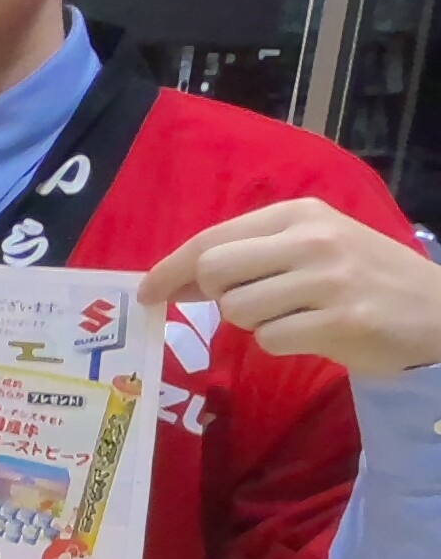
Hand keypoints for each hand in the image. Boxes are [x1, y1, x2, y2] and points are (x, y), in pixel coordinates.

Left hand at [139, 199, 440, 379]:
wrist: (438, 310)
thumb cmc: (364, 277)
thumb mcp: (313, 246)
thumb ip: (250, 255)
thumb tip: (177, 281)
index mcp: (299, 214)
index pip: (211, 239)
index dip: (170, 269)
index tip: (147, 292)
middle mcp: (311, 240)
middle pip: (214, 271)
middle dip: (217, 297)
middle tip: (251, 304)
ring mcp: (327, 280)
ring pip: (238, 311)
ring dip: (254, 323)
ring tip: (296, 315)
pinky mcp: (340, 322)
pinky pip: (270, 341)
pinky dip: (282, 345)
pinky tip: (315, 333)